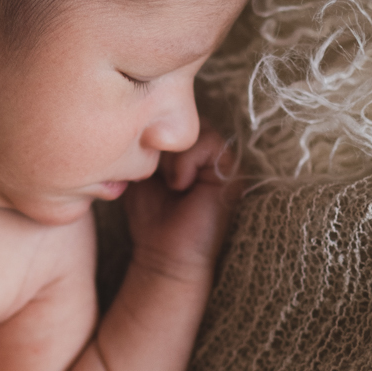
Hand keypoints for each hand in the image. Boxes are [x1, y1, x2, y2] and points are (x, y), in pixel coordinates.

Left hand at [122, 126, 239, 279]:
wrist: (163, 254)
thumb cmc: (150, 217)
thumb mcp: (140, 171)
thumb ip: (145, 144)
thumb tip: (141, 116)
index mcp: (189, 149)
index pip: (174, 116)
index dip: (154, 133)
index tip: (142, 165)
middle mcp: (208, 152)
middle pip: (185, 118)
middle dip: (163, 141)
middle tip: (153, 172)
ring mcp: (222, 161)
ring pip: (197, 128)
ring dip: (174, 154)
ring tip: (168, 181)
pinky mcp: (231, 173)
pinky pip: (210, 143)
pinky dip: (186, 163)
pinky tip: (179, 186)